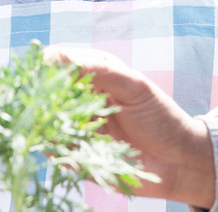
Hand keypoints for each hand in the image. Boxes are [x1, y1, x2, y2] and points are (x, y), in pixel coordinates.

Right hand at [46, 47, 216, 209]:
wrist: (178, 161)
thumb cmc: (161, 117)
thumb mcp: (134, 87)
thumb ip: (101, 72)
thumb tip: (60, 57)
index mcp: (93, 73)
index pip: (58, 61)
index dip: (46, 64)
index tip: (40, 71)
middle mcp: (80, 97)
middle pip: (46, 91)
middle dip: (39, 95)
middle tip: (44, 102)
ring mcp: (76, 126)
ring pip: (46, 120)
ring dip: (45, 123)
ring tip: (53, 126)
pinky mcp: (77, 153)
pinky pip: (55, 149)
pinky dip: (54, 147)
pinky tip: (61, 147)